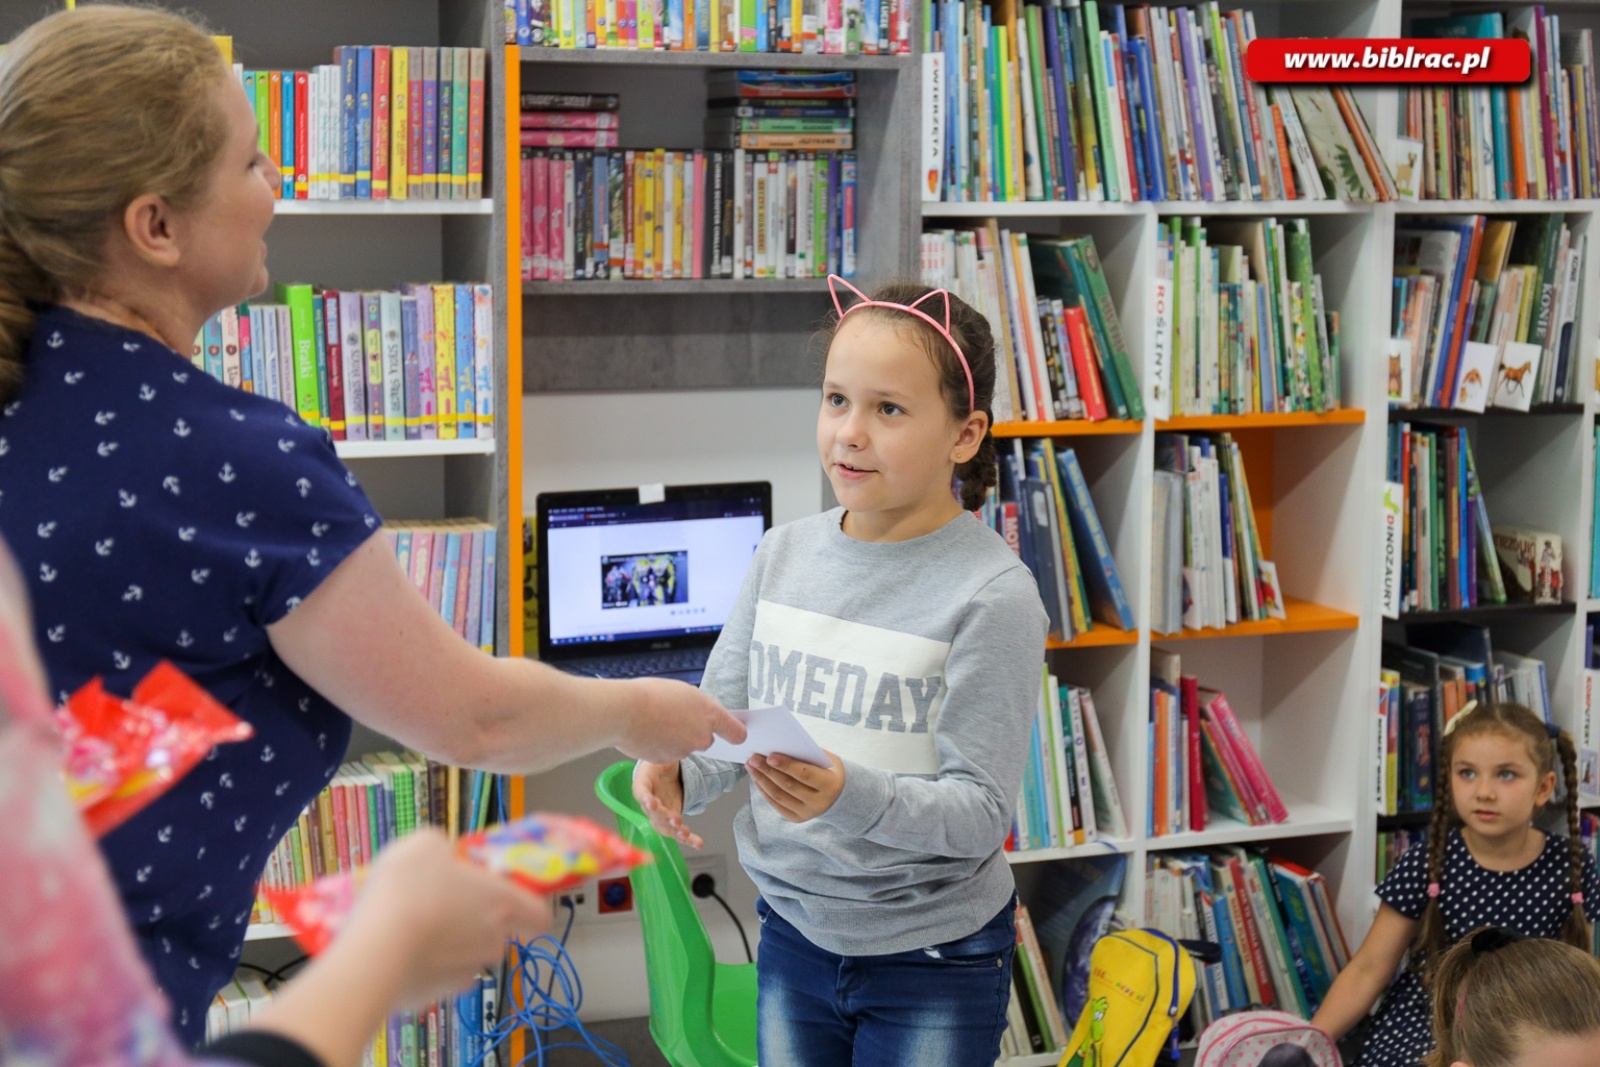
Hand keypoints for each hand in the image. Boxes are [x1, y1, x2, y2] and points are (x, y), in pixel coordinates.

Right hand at [346, 828, 551, 1007]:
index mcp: (503, 904)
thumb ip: (443, 849)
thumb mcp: (425, 844)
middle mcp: (492, 943)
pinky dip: (421, 966)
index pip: (540, 916)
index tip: (507, 897)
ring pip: (464, 957)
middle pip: (496, 934)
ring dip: (446, 945)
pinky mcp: (433, 997)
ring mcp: (463, 974)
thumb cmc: (410, 889)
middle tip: (441, 903)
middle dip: (474, 921)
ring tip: (409, 928)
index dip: (528, 907)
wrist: (375, 951)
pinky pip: (433, 977)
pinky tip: (394, 951)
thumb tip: (442, 855)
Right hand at [612, 678, 746, 763]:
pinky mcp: (667, 761)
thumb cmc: (651, 695)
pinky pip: (667, 753)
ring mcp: (685, 751)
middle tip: (675, 716)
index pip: (736, 731)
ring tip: (656, 721)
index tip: (737, 735)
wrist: (625, 711)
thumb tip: (697, 715)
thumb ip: (696, 707)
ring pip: (684, 746)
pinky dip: (660, 746)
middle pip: (705, 739)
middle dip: (694, 732)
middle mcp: (702, 736)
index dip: (736, 733)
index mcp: (710, 714)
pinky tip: (648, 732)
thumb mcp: (683, 691)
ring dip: (675, 738)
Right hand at [633, 759, 702, 848]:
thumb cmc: (659, 763)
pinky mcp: (671, 820)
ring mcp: (659, 814)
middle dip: (664, 818)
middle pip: (653, 813)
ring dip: (675, 831)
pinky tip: (698, 843)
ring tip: (686, 834)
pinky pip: (677, 831)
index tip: (651, 803)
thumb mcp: (660, 755)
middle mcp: (648, 803)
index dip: (645, 799)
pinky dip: (688, 839)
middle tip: (675, 819)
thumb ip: (665, 754)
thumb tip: (679, 746)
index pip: (641, 792)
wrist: (663, 771)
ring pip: (664, 826)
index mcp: (642, 785)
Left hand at [747, 751, 844, 822]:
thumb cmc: (827, 769)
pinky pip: (776, 804)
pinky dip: (764, 790)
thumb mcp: (824, 759)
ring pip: (779, 796)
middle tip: (753, 758)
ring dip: (762, 780)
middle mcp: (819, 802)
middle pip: (788, 786)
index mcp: (830, 785)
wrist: (838, 794)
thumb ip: (805, 755)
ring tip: (751, 766)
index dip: (787, 765)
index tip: (770, 756)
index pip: (805, 774)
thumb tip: (777, 748)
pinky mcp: (796, 818)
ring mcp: (807, 813)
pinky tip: (757, 778)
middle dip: (768, 771)